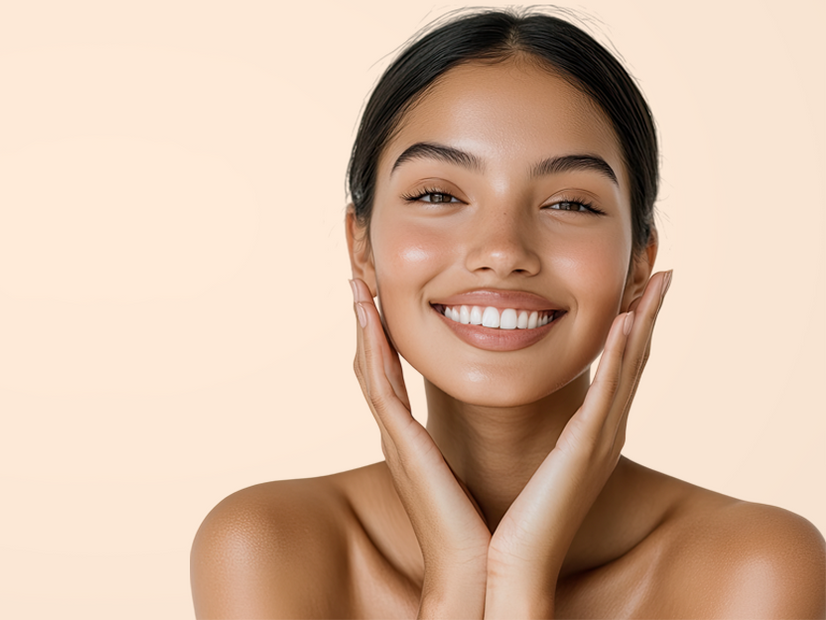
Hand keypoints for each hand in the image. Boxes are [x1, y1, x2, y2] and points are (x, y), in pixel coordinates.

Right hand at [351, 279, 490, 615]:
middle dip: (363, 317)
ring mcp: (394, 438)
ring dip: (362, 319)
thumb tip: (489, 426)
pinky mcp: (401, 444)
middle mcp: (396, 434)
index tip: (376, 295)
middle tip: (356, 273)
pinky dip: (372, 345)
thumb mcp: (476, 473)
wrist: (481, 572)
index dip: (379, 332)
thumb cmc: (487, 530)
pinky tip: (370, 314)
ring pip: (368, 364)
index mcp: (413, 439)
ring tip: (357, 280)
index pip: (389, 372)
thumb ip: (470, 447)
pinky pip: (379, 383)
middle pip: (369, 360)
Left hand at [484, 269, 673, 613]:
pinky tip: (629, 322)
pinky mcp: (586, 450)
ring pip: (630, 369)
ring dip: (644, 322)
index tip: (636, 289)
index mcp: (586, 436)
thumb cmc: (502, 520)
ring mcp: (598, 442)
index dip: (630, 329)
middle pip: (634, 362)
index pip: (615, 371)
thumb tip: (510, 404)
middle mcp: (601, 435)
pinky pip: (610, 394)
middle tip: (662, 272)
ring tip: (656, 281)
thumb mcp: (522, 461)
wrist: (501, 568)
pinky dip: (622, 356)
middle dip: (648, 315)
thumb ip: (523, 430)